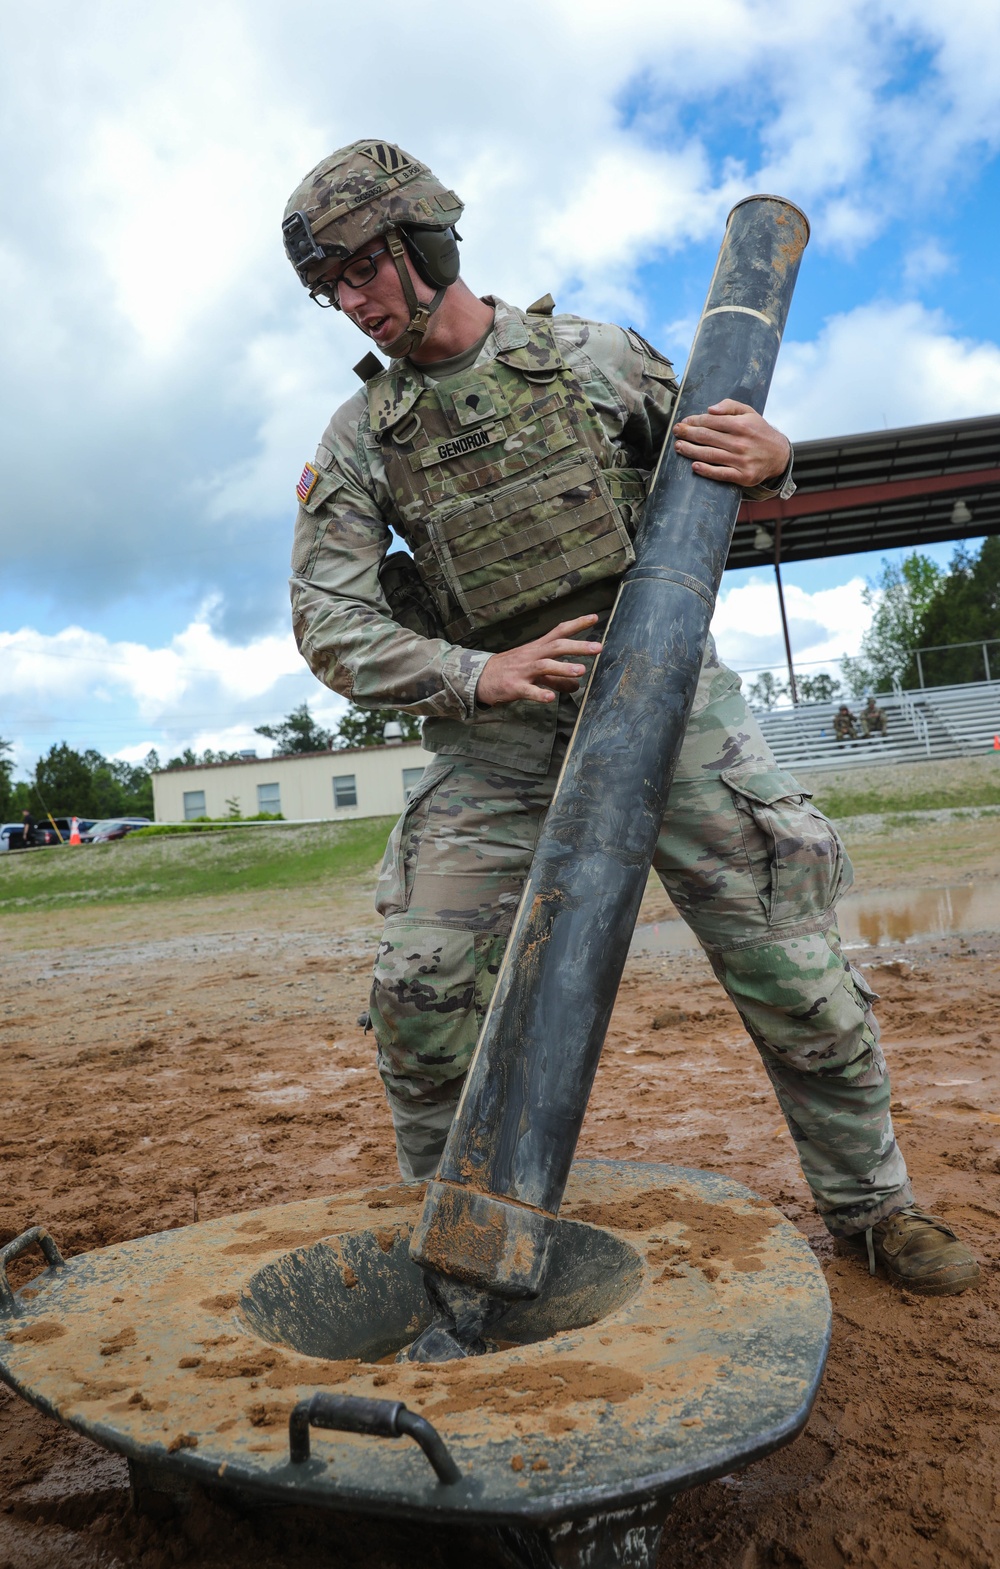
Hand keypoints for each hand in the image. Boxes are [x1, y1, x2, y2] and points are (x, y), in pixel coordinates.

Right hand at [476, 614, 602, 706]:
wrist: (479, 677)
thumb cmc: (511, 671)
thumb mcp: (535, 672)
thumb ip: (557, 678)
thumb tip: (577, 685)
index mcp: (537, 648)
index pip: (559, 632)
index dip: (577, 624)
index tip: (594, 618)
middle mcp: (532, 656)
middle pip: (556, 646)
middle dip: (578, 646)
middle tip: (598, 648)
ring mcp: (523, 671)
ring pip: (545, 666)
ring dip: (563, 667)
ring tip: (581, 670)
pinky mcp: (514, 687)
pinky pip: (528, 690)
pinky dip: (540, 694)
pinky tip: (550, 699)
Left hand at [673, 399, 789, 487]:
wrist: (779, 455)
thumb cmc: (759, 431)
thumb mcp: (749, 412)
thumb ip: (729, 406)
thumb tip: (710, 409)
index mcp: (741, 425)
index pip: (711, 421)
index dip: (695, 421)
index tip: (684, 422)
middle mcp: (741, 442)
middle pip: (707, 437)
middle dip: (688, 434)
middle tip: (676, 432)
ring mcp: (741, 460)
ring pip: (710, 455)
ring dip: (691, 451)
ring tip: (678, 447)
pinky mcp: (743, 476)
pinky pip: (721, 474)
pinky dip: (706, 470)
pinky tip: (694, 466)